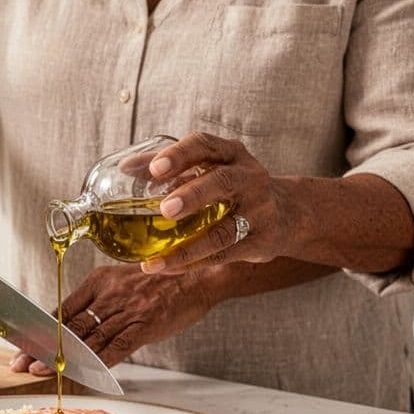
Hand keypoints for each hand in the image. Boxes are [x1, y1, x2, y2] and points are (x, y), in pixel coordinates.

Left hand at [10, 264, 211, 372]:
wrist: (200, 275)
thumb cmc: (161, 281)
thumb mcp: (122, 281)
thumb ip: (99, 301)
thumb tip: (74, 324)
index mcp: (99, 281)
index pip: (62, 309)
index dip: (39, 330)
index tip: (20, 344)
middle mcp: (109, 295)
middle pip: (68, 325)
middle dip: (40, 347)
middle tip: (18, 363)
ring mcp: (127, 311)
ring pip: (87, 339)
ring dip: (60, 358)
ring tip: (38, 370)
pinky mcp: (145, 326)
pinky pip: (116, 348)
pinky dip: (96, 363)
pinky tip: (79, 374)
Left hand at [140, 132, 294, 274]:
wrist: (288, 213)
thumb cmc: (234, 187)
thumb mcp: (212, 167)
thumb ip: (171, 166)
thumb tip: (125, 168)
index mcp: (232, 154)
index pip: (206, 145)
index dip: (180, 155)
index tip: (155, 168)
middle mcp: (249, 178)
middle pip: (222, 182)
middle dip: (193, 195)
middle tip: (165, 209)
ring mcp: (259, 211)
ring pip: (224, 230)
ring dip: (188, 247)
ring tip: (155, 261)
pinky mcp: (261, 241)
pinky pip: (225, 254)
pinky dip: (195, 262)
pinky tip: (169, 268)